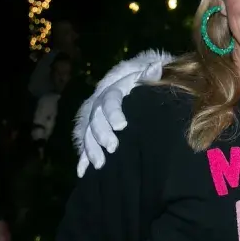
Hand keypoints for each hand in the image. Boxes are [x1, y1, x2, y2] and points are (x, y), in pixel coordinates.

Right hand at [75, 55, 166, 176]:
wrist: (136, 92)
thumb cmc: (145, 86)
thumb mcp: (148, 78)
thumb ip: (150, 75)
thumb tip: (156, 67)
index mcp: (113, 91)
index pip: (110, 101)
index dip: (113, 113)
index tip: (122, 125)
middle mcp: (99, 105)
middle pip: (96, 119)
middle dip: (102, 134)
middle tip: (113, 148)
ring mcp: (94, 121)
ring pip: (88, 135)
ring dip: (92, 149)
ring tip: (100, 164)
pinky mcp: (92, 135)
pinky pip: (85, 147)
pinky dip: (83, 160)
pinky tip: (82, 173)